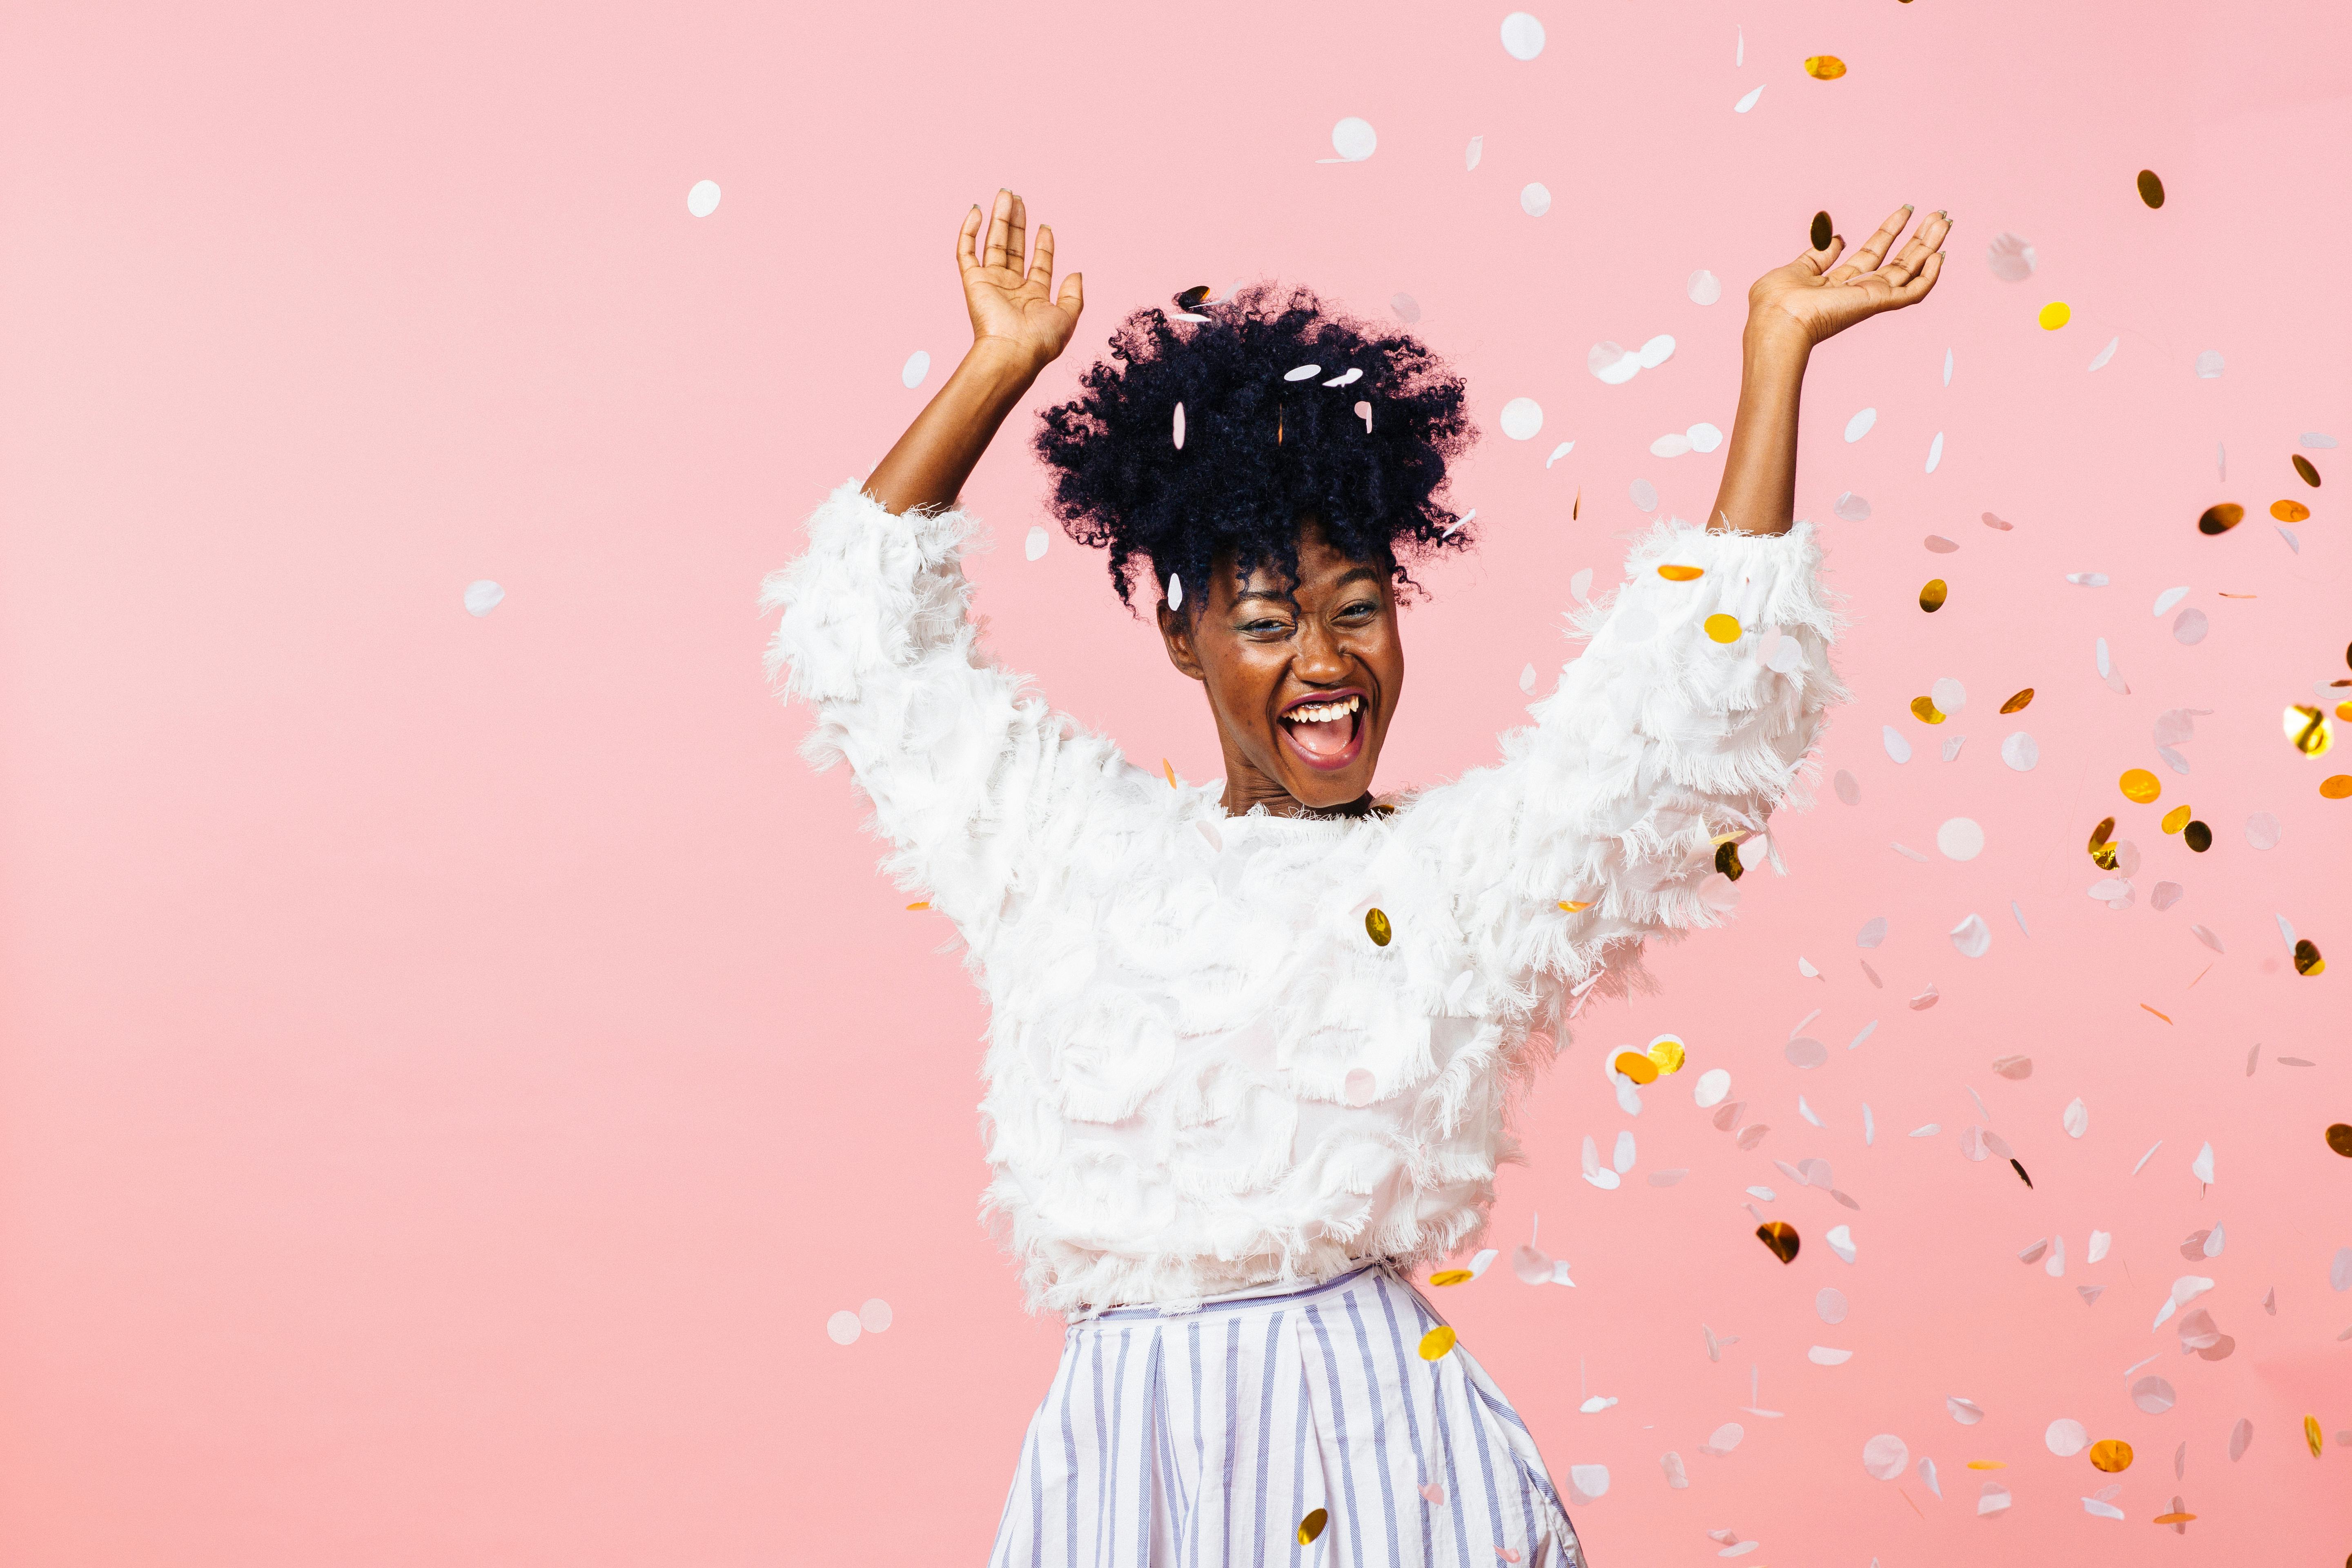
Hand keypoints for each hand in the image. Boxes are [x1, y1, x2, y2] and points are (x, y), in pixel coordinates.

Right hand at [956, 189, 1083, 375]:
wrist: (1012, 352)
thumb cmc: (1040, 341)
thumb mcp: (1068, 317)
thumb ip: (1074, 295)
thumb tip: (1077, 272)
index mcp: (1033, 296)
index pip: (1038, 263)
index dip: (1043, 245)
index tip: (1045, 226)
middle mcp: (1011, 288)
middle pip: (1014, 247)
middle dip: (1016, 222)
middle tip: (1018, 198)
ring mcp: (991, 283)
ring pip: (993, 242)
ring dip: (999, 218)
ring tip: (1005, 194)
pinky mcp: (972, 281)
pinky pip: (966, 251)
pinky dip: (968, 230)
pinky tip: (977, 211)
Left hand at [1746, 205, 1948, 348]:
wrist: (1776, 321)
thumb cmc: (1775, 302)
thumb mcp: (1795, 268)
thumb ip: (1818, 254)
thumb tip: (1837, 239)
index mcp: (1836, 284)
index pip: (1870, 255)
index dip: (1888, 232)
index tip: (1904, 212)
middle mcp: (1855, 292)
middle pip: (1896, 262)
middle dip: (1917, 237)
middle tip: (1937, 214)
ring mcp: (1868, 298)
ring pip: (1908, 272)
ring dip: (1928, 245)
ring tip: (1944, 220)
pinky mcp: (1876, 304)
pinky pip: (1911, 293)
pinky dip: (1928, 276)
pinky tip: (1939, 254)